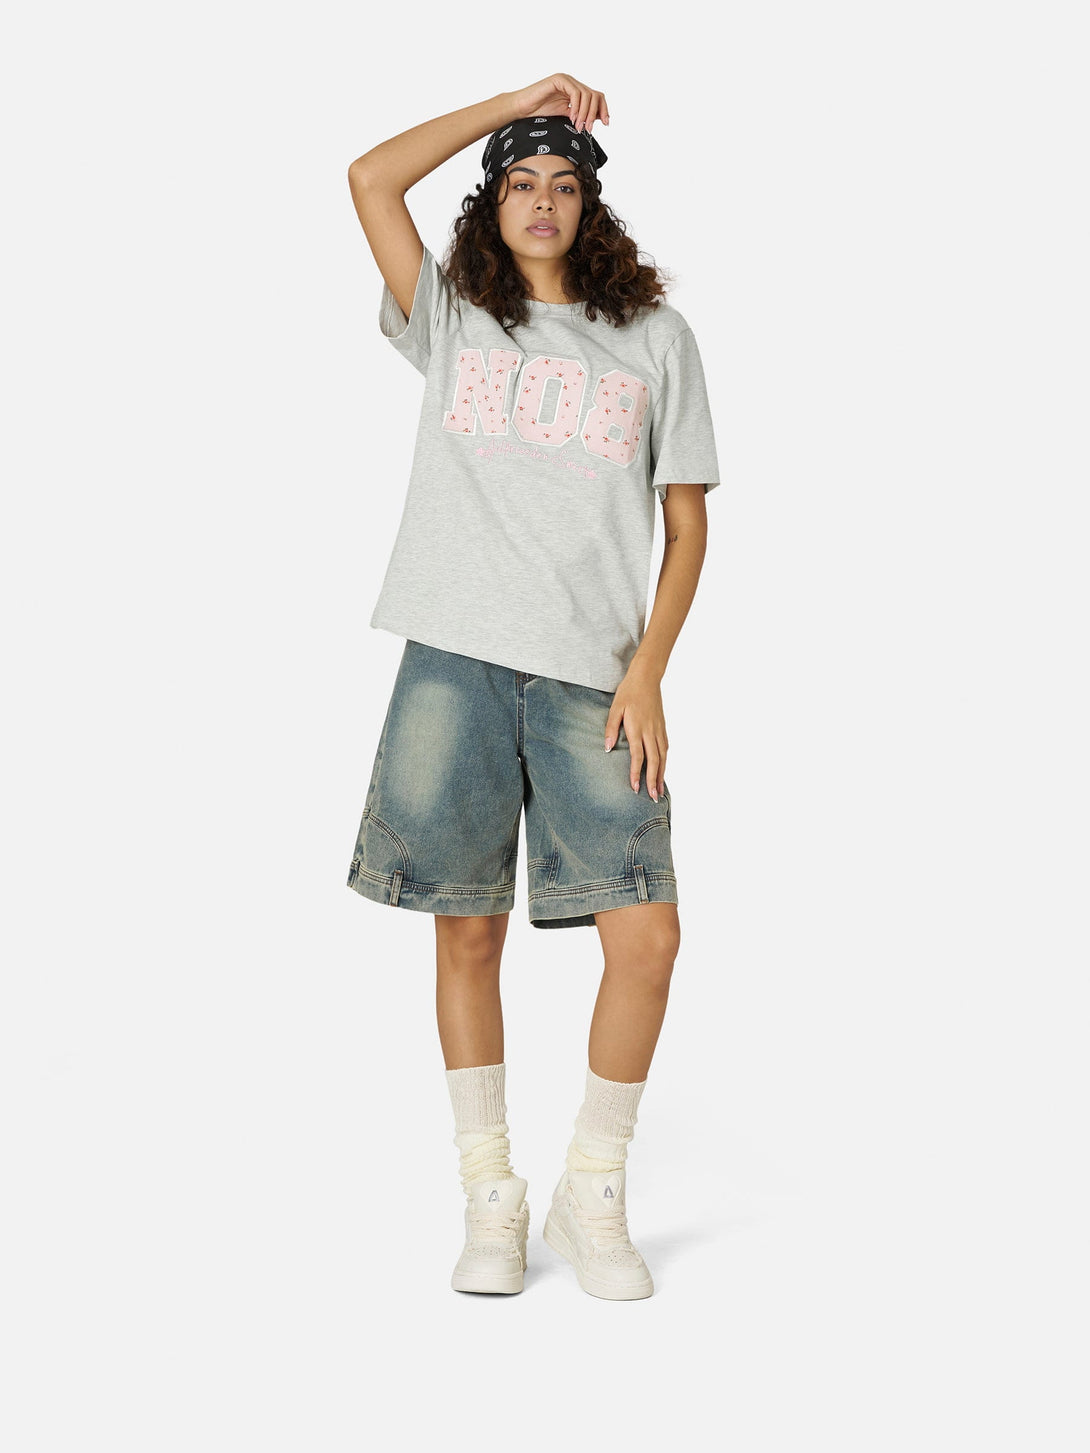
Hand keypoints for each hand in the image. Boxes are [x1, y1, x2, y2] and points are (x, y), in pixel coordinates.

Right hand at [508, 75, 609, 132]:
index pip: (597, 97)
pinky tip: (572, 118)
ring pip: (587, 94)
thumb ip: (579, 116)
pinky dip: (577, 107)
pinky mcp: (559, 79)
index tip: (606, 124)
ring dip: (585, 113)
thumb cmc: (539, 114)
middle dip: (595, 114)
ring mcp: (566, 80)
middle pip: (595, 95)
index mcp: (576, 92)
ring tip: (579, 126)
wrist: (522, 109)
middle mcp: (573, 84)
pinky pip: (575, 92)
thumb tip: (596, 122)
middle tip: (588, 129)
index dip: (603, 109)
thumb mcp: (565, 117)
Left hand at [604, 664, 667, 800]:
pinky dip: (665, 762)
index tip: (634, 788)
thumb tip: (607, 749)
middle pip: (654, 761)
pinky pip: (665, 749)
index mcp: (637, 728)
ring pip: (662, 757)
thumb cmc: (628, 692)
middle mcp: (651, 731)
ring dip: (661, 775)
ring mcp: (659, 730)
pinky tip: (663, 770)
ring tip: (659, 791)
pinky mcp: (663, 727)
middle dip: (653, 780)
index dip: (636, 773)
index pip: (637, 756)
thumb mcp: (615, 708)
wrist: (647, 677)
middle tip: (652, 797)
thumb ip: (611, 729)